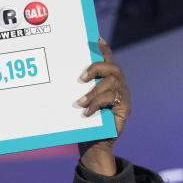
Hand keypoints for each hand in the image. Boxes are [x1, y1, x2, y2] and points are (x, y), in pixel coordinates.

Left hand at [76, 37, 130, 175]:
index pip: (107, 61)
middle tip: (81, 78)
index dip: (104, 49)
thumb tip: (58, 79)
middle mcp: (118, 86)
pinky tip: (86, 112)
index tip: (96, 39)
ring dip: (94, 91)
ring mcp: (123, 96)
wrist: (94, 142)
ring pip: (112, 84)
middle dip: (97, 69)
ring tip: (81, 102)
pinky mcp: (124, 108)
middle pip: (113, 69)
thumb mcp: (78, 103)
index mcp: (107, 81)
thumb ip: (76, 91)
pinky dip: (97, 104)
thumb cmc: (83, 121)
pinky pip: (112, 99)